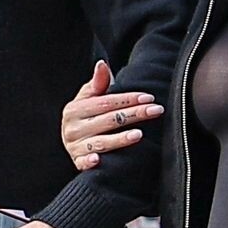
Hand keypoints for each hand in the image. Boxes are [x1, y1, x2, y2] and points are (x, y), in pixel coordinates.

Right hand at [61, 58, 162, 172]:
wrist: (70, 141)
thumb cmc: (84, 117)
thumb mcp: (87, 98)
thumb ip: (97, 83)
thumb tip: (102, 64)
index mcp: (75, 109)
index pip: (106, 102)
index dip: (128, 99)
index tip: (149, 98)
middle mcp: (73, 128)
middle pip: (109, 120)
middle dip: (134, 114)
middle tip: (156, 111)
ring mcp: (75, 146)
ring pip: (101, 142)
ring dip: (119, 139)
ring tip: (139, 134)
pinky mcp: (78, 162)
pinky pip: (84, 163)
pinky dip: (90, 162)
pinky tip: (99, 160)